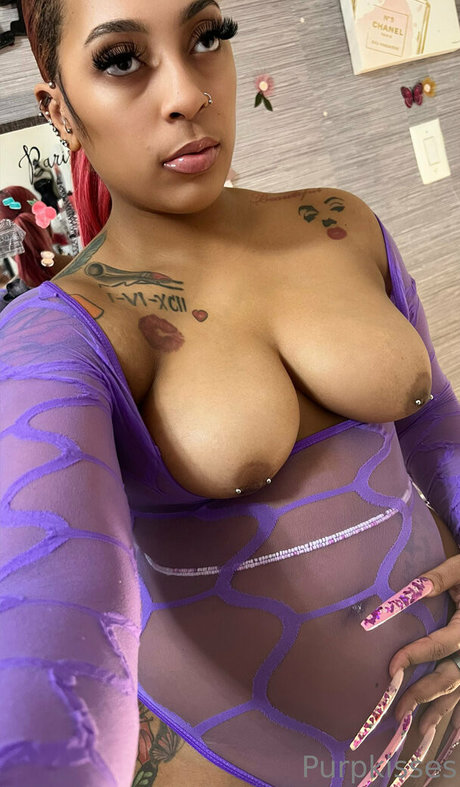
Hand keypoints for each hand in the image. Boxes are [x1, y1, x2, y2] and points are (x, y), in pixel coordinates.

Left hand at [349, 556, 459, 785]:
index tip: (392, 668)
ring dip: (439, 712)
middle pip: (449, 678)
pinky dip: (457, 714)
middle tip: (396, 710)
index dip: (415, 657)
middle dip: (422, 695)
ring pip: (459, 692)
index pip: (439, 646)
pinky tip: (447, 731)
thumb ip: (440, 577)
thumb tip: (412, 588)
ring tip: (415, 728)